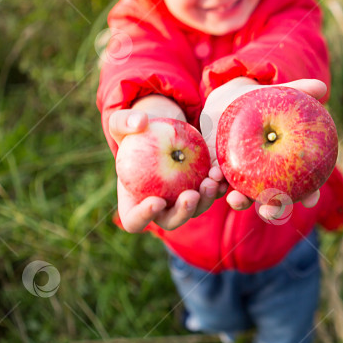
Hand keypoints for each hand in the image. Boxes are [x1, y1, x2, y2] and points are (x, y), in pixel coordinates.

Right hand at [109, 107, 228, 232]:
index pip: (135, 220)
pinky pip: (211, 193)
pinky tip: (220, 172)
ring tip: (211, 180)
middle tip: (190, 195)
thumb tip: (139, 121)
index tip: (156, 201)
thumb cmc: (135, 132)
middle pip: (171, 221)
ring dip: (205, 200)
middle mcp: (159, 208)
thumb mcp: (121, 123)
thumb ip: (124, 122)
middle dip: (182, 212)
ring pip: (196, 209)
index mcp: (133, 202)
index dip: (144, 217)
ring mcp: (181, 201)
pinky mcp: (200, 188)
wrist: (159, 132)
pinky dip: (217, 186)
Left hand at [200, 78, 326, 218]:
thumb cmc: (260, 102)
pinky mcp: (219, 175)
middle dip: (272, 211)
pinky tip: (212, 179)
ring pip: (243, 199)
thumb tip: (321, 87)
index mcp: (286, 167)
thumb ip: (298, 92)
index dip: (310, 196)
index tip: (311, 200)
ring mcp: (242, 180)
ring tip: (234, 199)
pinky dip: (214, 184)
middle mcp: (266, 180)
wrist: (226, 102)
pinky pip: (217, 184)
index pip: (305, 187)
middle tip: (269, 210)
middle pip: (274, 202)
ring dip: (239, 202)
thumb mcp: (277, 96)